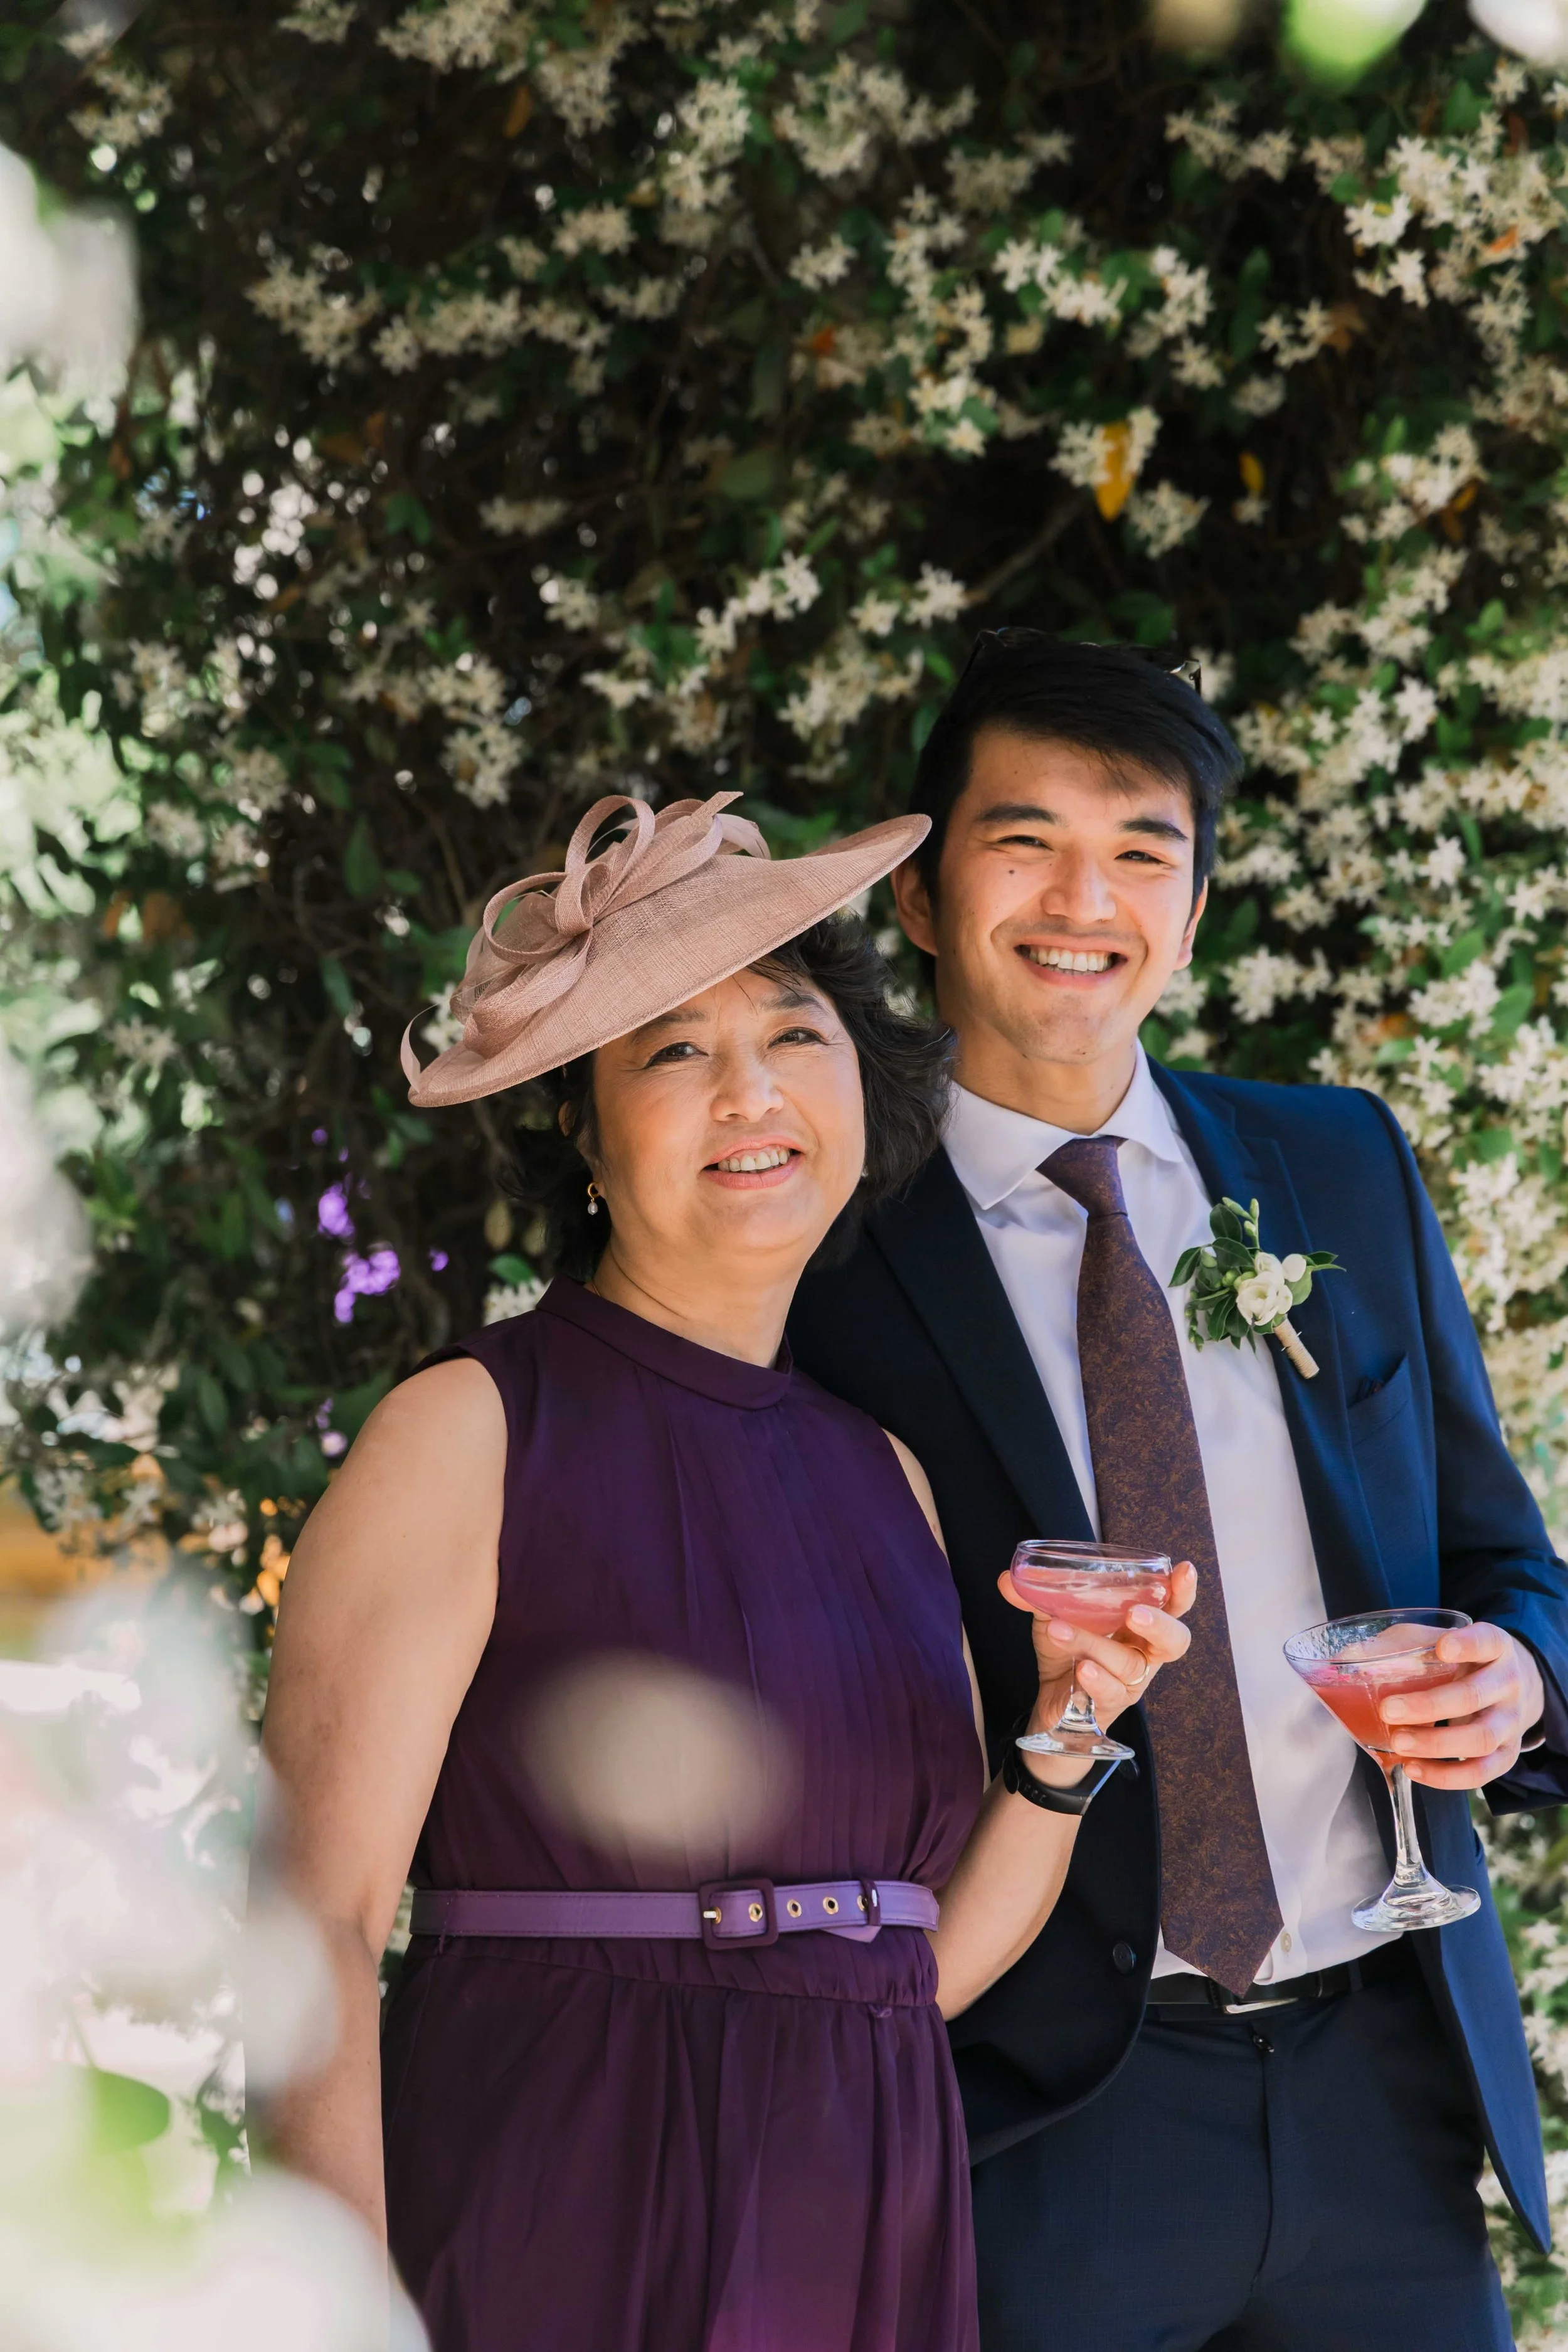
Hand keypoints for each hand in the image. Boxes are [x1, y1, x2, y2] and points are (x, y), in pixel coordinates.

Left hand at [997, 1561, 1196, 1757]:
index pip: (1172, 1606)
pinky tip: (1079, 1668)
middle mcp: (1143, 1653)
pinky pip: (1110, 1692)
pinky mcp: (1110, 1705)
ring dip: (1094, 1644)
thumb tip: (1006, 1579)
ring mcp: (1130, 1683)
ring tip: (1059, 1630)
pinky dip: (1095, 1678)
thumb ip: (1036, 1598)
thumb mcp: (1053, 1619)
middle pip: (1174, 1641)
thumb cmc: (1068, 1652)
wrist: (1052, 1703)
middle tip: (1134, 1612)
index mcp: (1138, 1626)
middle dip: (1159, 1624)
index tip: (1184, 1570)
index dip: (1182, 1591)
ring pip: (1128, 1665)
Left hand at [1379, 1623, 1544, 1790]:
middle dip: (1428, 1706)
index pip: (1487, 1641)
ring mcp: (1511, 1721)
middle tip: (1388, 1710)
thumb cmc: (1462, 1660)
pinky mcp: (1507, 1753)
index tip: (1442, 1648)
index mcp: (1495, 1647)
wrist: (1512, 1686)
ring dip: (1435, 1744)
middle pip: (1474, 1696)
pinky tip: (1413, 1769)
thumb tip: (1345, 1660)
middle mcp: (1508, 1683)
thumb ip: (1401, 1645)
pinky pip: (1481, 1772)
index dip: (1467, 1645)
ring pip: (1481, 1739)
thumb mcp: (1437, 1640)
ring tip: (1398, 1743)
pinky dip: (1446, 1776)